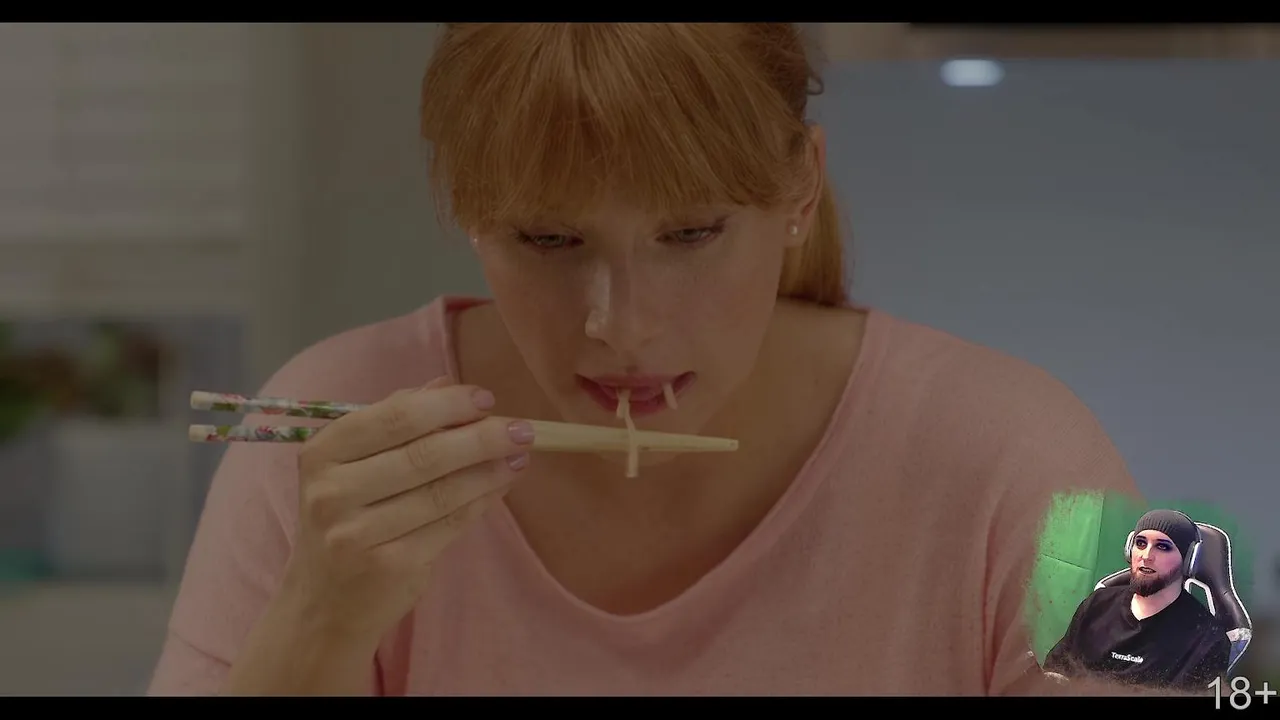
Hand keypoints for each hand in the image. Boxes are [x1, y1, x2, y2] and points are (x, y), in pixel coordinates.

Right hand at [277, 376, 532, 647]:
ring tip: (520, 455)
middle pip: (423, 455)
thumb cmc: (347, 521)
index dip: (447, 405)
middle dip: (481, 437)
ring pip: (442, 492)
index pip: (394, 417)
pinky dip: (482, 501)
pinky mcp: (389, 566)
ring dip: (490, 470)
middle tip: (523, 429)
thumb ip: (395, 422)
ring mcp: (358, 533)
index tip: (486, 399)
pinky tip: (502, 485)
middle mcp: (332, 492)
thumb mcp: (353, 467)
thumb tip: (445, 383)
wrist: (324, 604)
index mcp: (323, 453)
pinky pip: (449, 524)